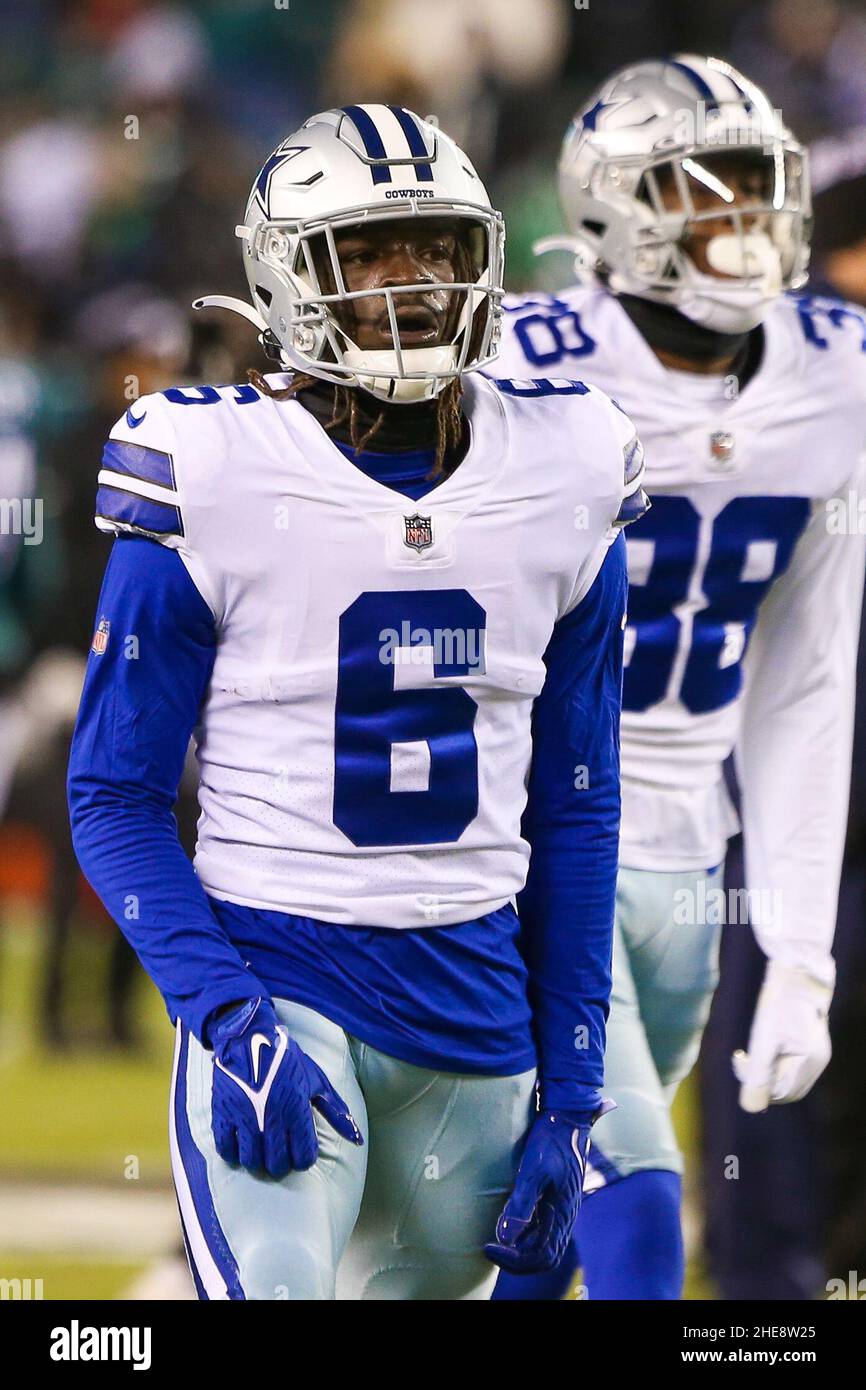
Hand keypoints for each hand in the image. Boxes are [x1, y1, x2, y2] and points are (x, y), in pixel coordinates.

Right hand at [210, 998, 362, 1178]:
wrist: (249, 1038)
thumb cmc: (287, 1061)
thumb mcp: (317, 1081)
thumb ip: (337, 1112)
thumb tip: (357, 1139)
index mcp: (297, 1109)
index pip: (303, 1157)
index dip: (303, 1159)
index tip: (300, 1153)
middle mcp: (271, 1117)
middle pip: (277, 1164)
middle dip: (281, 1164)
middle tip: (280, 1155)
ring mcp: (245, 1117)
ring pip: (251, 1161)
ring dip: (258, 1162)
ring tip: (261, 1152)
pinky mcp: (223, 1113)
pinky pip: (225, 1149)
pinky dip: (233, 1154)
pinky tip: (241, 1146)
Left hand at [484, 1109, 597, 1274]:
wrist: (567, 1120)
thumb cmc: (550, 1142)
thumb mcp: (533, 1169)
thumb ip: (521, 1203)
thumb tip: (506, 1237)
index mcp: (562, 1214)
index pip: (543, 1257)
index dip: (515, 1260)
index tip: (489, 1246)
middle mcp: (564, 1218)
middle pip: (544, 1258)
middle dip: (517, 1261)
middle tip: (489, 1248)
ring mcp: (561, 1211)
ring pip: (543, 1246)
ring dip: (519, 1249)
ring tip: (493, 1240)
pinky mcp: (555, 1202)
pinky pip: (541, 1230)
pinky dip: (523, 1235)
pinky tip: (505, 1223)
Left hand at [733, 961, 832, 1112]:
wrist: (796, 969)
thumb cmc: (779, 1003)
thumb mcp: (763, 1041)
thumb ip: (757, 1075)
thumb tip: (750, 1108)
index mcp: (808, 1063)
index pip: (780, 1093)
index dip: (757, 1085)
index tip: (741, 1061)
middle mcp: (818, 1061)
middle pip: (786, 1087)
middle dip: (761, 1079)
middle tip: (742, 1058)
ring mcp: (818, 1052)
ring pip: (788, 1075)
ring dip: (767, 1069)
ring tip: (750, 1049)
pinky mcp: (812, 1042)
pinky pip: (792, 1063)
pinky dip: (775, 1059)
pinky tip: (762, 1043)